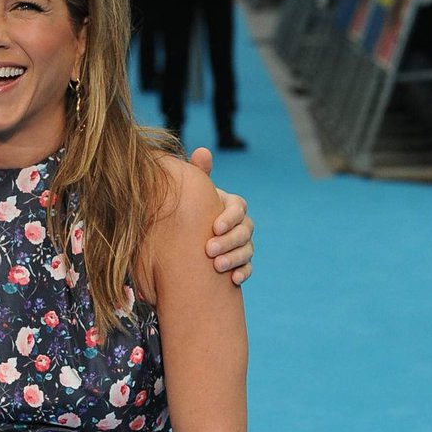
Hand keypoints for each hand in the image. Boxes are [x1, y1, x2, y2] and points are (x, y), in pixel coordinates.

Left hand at [187, 148, 253, 285]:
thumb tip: (202, 151)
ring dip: (235, 258)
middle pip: (244, 231)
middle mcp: (241, 224)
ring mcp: (243, 244)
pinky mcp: (240, 263)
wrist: (184, 240)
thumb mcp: (192, 194)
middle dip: (229, 241)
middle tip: (209, 250)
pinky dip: (243, 272)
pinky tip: (233, 280)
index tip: (214, 227)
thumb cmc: (189, 212)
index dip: (229, 217)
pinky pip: (247, 268)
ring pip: (247, 250)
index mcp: (231, 205)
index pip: (239, 208)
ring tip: (217, 266)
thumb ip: (199, 175)